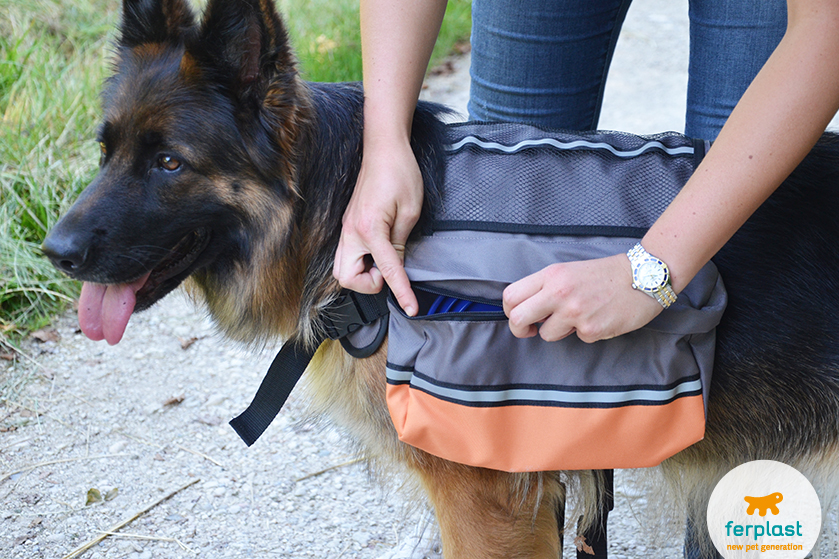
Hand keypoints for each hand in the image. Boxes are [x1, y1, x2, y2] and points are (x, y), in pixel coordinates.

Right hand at [333, 138, 422, 315]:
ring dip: (361, 273)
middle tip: (388, 272)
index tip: (411, 308)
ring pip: (342, 268)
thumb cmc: (400, 173)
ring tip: (384, 262)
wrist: (384, 148)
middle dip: (367, 283)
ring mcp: (347, 228)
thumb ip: (400, 244)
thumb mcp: (410, 212)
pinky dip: (360, 261)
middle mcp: (352, 231)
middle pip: (345, 277)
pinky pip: (347, 254)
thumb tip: (396, 266)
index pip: (386, 271)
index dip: (401, 293)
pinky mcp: (349, 224)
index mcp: (369, 229)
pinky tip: (379, 252)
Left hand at [502, 253, 663, 342]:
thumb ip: (545, 287)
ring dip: (559, 331)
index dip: (509, 310)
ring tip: (578, 316)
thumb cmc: (605, 274)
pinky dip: (586, 332)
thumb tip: (526, 308)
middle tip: (530, 330)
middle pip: (517, 318)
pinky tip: (599, 318)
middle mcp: (559, 292)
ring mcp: (574, 312)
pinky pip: (577, 338)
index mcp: (551, 275)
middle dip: (520, 329)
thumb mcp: (568, 271)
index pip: (511, 296)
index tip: (520, 315)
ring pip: (546, 335)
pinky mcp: (591, 329)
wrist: (643, 276)